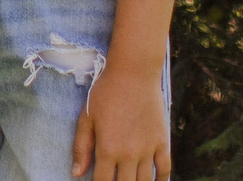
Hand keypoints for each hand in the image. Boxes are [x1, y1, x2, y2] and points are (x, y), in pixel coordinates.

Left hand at [72, 61, 169, 180]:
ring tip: (130, 180)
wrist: (133, 73)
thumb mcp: (87, 117)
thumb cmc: (106, 92)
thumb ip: (81, 147)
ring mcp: (148, 149)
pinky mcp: (162, 142)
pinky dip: (161, 180)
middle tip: (115, 179)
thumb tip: (77, 173)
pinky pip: (165, 169)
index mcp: (107, 148)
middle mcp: (128, 153)